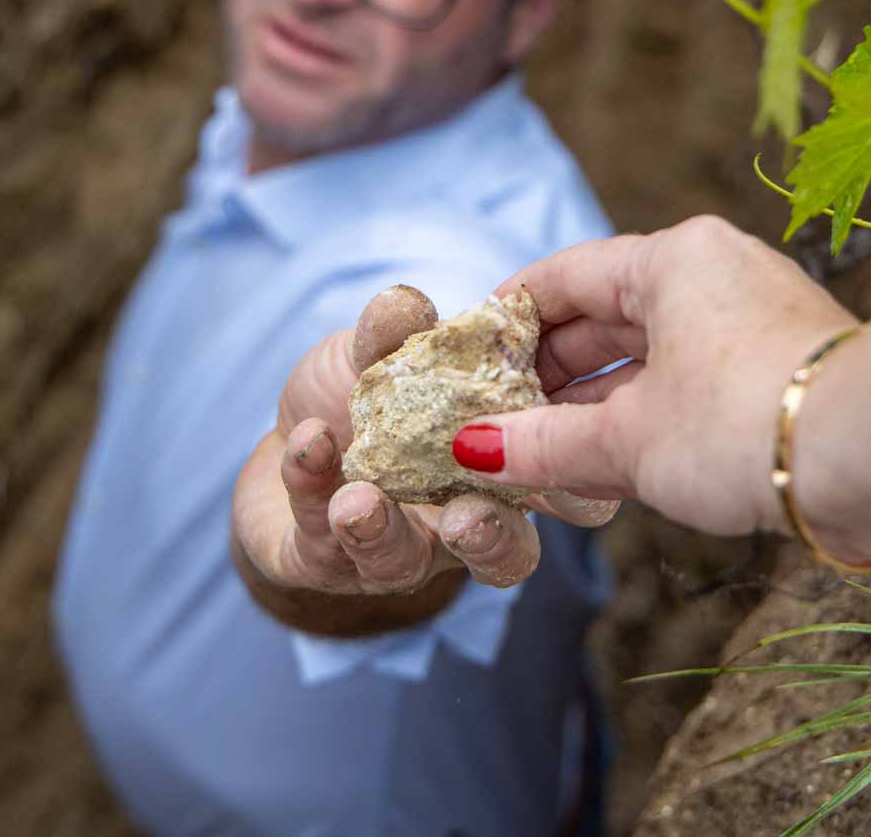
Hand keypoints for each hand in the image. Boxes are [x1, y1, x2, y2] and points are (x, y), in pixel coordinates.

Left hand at [232, 287, 614, 619]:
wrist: (290, 438)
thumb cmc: (363, 396)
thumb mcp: (380, 354)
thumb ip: (395, 332)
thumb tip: (406, 305)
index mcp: (503, 471)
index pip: (570, 492)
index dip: (580, 480)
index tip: (563, 441)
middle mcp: (461, 526)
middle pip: (505, 556)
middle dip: (490, 539)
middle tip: (466, 517)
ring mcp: (392, 553)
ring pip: (400, 565)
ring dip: (378, 531)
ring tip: (356, 499)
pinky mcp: (322, 564)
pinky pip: (319, 541)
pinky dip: (311, 487)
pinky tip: (307, 445)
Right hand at [459, 216, 857, 536]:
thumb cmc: (743, 424)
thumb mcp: (626, 440)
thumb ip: (544, 443)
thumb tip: (473, 450)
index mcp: (673, 259)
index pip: (564, 274)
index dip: (508, 319)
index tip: (468, 361)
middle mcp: (716, 274)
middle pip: (607, 317)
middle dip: (549, 377)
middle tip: (495, 425)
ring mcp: (754, 321)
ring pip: (650, 358)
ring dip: (596, 409)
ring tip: (543, 460)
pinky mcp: (781, 370)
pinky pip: (692, 384)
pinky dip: (647, 421)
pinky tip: (610, 473)